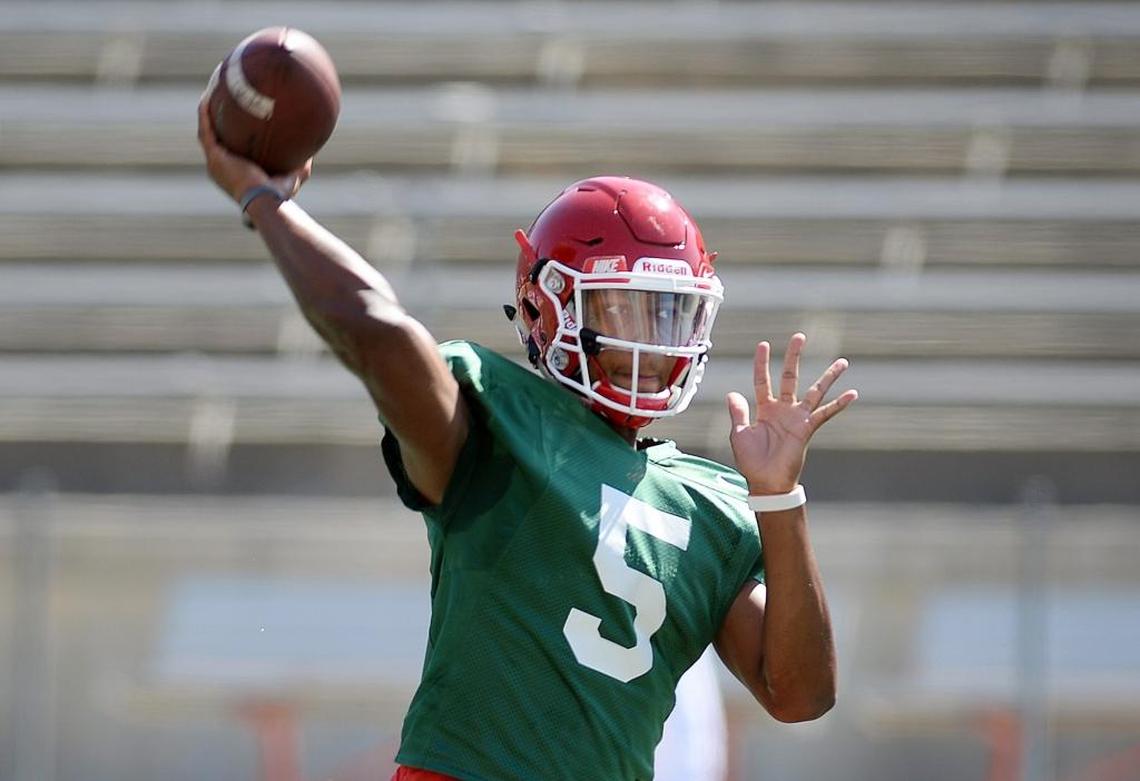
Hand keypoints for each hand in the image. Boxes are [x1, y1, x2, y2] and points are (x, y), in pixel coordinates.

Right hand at [196, 97, 311, 203]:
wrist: (265, 199)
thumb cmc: (278, 195)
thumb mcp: (291, 177)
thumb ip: (300, 166)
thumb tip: (311, 153)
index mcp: (235, 172)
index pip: (229, 150)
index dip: (230, 135)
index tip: (235, 121)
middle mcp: (221, 168)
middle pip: (215, 139)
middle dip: (216, 121)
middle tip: (220, 101)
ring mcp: (215, 162)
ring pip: (206, 132)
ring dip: (206, 114)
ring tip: (210, 93)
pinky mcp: (214, 157)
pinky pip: (206, 131)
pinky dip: (205, 115)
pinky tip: (206, 99)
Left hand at [726, 333, 857, 494]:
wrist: (766, 482)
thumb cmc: (752, 461)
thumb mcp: (739, 434)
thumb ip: (738, 413)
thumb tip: (732, 393)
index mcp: (764, 409)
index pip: (762, 380)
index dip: (761, 363)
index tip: (763, 344)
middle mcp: (783, 409)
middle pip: (789, 377)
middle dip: (794, 357)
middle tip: (799, 337)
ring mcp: (797, 417)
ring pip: (815, 391)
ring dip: (828, 377)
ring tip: (842, 362)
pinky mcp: (807, 428)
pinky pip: (825, 413)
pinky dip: (839, 404)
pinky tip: (852, 393)